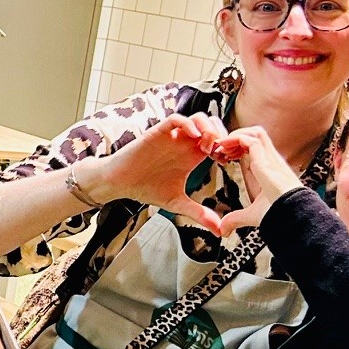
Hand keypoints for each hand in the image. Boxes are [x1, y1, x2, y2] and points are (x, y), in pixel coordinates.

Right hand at [90, 113, 228, 232]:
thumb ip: (199, 213)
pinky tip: (193, 136)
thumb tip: (219, 230)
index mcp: (192, 156)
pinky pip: (176, 119)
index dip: (227, 147)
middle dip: (221, 134)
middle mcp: (184, 143)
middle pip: (212, 125)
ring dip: (207, 128)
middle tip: (219, 152)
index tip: (227, 161)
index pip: (218, 141)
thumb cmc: (146, 189)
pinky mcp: (157, 132)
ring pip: (197, 118)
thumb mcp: (178, 203)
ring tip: (207, 145)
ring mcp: (172, 137)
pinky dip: (187, 123)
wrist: (120, 184)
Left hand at [210, 125, 306, 235]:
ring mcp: (269, 157)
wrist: (291, 215)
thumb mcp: (250, 215)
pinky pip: (251, 139)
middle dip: (234, 138)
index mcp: (264, 170)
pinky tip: (224, 149)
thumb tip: (223, 231)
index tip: (220, 158)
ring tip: (220, 146)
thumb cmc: (278, 214)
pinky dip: (235, 140)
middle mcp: (268, 161)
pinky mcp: (266, 158)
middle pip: (254, 136)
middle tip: (218, 149)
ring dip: (235, 136)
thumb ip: (235, 219)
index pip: (250, 150)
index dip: (234, 149)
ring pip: (255, 132)